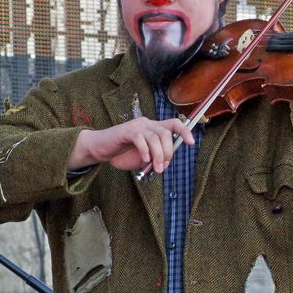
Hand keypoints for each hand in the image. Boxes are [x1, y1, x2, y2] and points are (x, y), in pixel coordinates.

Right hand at [70, 117, 193, 172]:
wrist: (102, 150)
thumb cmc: (123, 153)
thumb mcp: (145, 157)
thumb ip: (156, 157)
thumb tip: (166, 163)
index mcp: (154, 128)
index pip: (174, 123)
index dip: (184, 131)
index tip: (191, 142)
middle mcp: (148, 124)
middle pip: (166, 133)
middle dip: (168, 152)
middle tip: (162, 167)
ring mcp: (137, 126)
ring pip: (155, 137)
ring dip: (158, 155)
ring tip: (155, 168)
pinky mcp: (126, 131)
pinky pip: (140, 139)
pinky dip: (145, 151)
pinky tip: (144, 160)